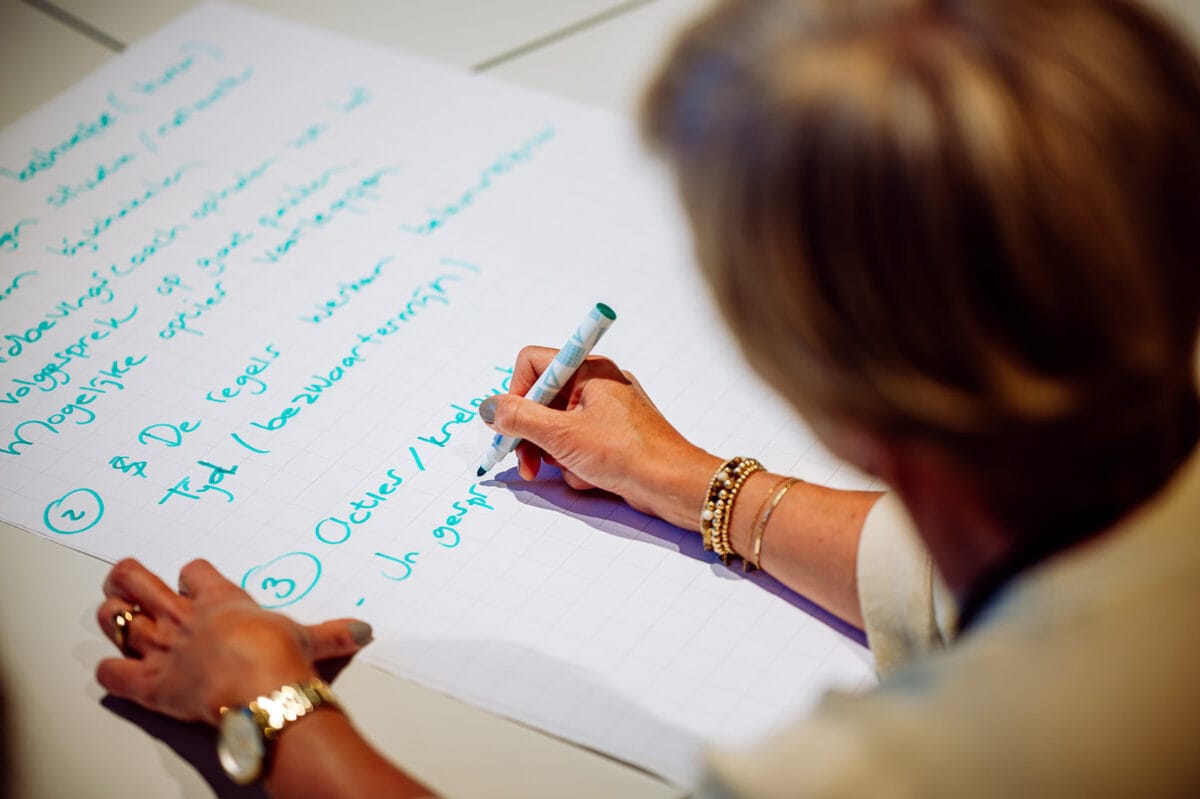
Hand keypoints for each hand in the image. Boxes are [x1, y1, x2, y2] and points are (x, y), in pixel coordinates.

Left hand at [96, 558, 369, 724]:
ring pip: (118, 619)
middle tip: (123, 574)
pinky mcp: (149, 683)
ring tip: (112, 612)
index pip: (194, 572)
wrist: (260, 685)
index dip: (191, 575)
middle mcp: (185, 619)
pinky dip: (111, 671)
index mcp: (220, 600)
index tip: (191, 579)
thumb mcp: (311, 638)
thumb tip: (365, 630)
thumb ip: (334, 633)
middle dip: (128, 578)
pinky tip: (114, 669)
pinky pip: (114, 673)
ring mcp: (162, 649)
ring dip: (113, 617)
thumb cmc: (280, 655)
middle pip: (140, 583)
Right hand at [481, 346, 720, 529]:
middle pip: (542, 400)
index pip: (532, 364)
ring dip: (555, 454)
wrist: (673, 485)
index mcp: (588, 370)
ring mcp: (606, 412)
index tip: (510, 425)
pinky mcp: (613, 437)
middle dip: (531, 435)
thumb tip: (489, 408)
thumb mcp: (562, 436)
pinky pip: (577, 445)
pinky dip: (576, 464)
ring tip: (571, 471)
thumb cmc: (627, 453)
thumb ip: (519, 419)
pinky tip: (591, 477)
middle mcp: (597, 384)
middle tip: (525, 464)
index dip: (515, 394)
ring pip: (557, 427)